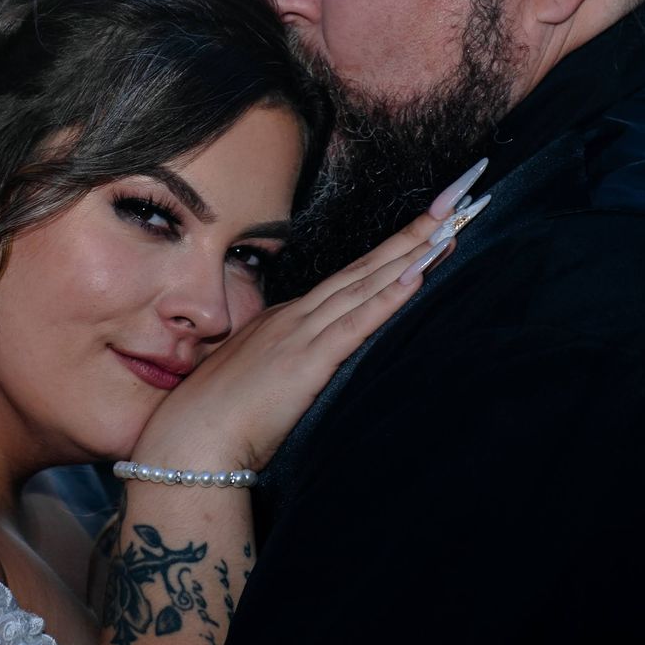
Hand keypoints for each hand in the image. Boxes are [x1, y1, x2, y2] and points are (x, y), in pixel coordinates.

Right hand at [131, 162, 489, 472]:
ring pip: (367, 285)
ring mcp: (301, 334)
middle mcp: (297, 317)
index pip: (351, 279)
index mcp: (287, 320)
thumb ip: (288, 368)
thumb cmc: (218, 421)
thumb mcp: (260, 382)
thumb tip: (309, 371)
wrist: (188, 442)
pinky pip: (356, 323)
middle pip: (366, 268)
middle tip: (456, 201)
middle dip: (413, 233)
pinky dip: (388, 298)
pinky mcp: (307, 362)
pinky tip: (417, 275)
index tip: (429, 226)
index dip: (392, 250)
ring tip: (450, 226)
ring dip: (412, 254)